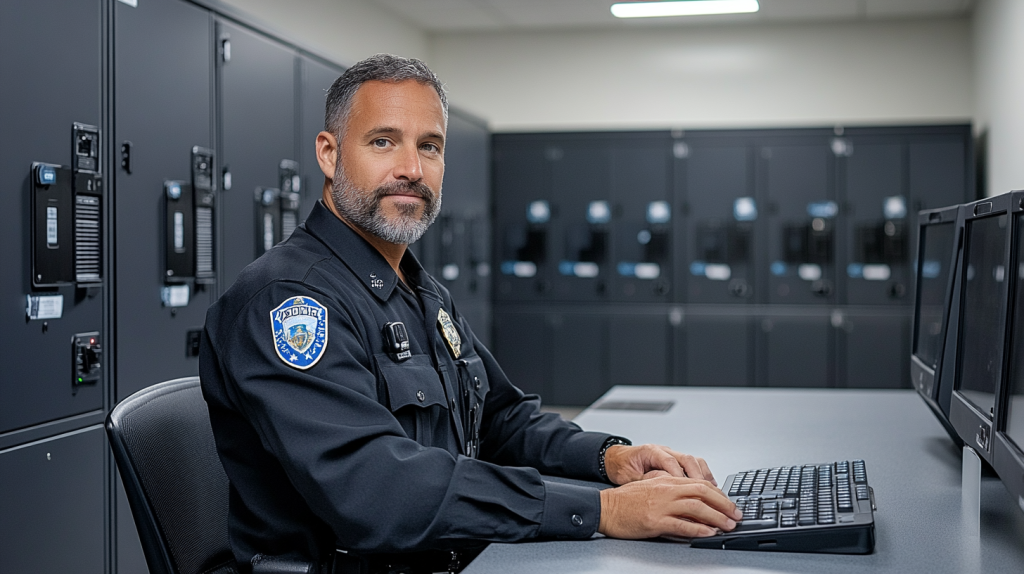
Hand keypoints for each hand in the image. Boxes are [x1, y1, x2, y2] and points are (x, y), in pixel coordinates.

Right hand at [598, 476, 740, 538]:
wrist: (605, 508)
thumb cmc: (625, 500)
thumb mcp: (651, 486)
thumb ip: (670, 488)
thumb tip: (691, 498)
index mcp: (666, 481)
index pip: (700, 484)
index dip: (719, 494)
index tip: (729, 504)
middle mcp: (666, 490)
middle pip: (703, 493)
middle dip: (723, 505)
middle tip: (736, 515)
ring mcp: (661, 506)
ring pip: (696, 508)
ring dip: (716, 517)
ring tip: (727, 525)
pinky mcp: (655, 521)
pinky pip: (681, 524)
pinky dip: (698, 529)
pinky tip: (708, 533)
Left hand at [604, 444, 716, 485]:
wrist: (615, 459)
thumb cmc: (620, 467)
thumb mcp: (628, 475)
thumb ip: (646, 479)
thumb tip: (663, 484)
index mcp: (651, 451)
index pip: (671, 463)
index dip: (681, 477)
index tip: (688, 492)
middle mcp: (664, 450)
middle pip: (688, 460)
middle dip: (699, 478)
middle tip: (708, 495)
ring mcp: (671, 454)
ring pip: (694, 461)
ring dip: (704, 476)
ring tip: (713, 492)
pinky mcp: (675, 460)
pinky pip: (694, 464)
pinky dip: (703, 475)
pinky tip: (709, 486)